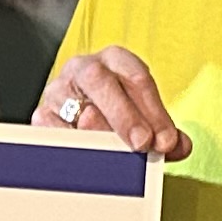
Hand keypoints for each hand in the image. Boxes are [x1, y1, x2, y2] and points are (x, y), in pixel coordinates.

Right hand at [34, 46, 189, 160]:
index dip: (154, 110)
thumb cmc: (119, 111)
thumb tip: (179, 146)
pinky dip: (75, 146)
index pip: (136, 77)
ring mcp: (59, 91)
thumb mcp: (145, 117)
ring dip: (101, 135)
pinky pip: (56, 131)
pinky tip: (92, 160)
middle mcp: (83, 68)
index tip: (165, 140)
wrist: (83, 113)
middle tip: (143, 143)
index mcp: (115, 60)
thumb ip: (165, 132)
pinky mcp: (43, 115)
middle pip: (101, 81)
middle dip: (125, 115)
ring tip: (119, 157)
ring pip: (76, 108)